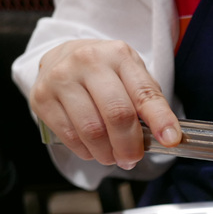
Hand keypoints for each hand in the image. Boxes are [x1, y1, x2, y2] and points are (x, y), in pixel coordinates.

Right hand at [30, 39, 181, 169]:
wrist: (62, 57)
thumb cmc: (105, 72)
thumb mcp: (133, 76)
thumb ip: (149, 102)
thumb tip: (167, 137)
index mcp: (119, 55)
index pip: (144, 93)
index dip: (160, 120)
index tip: (170, 140)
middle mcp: (88, 61)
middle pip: (117, 114)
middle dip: (130, 146)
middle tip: (133, 158)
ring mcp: (61, 78)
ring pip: (92, 130)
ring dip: (107, 153)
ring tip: (113, 156)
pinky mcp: (42, 97)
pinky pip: (70, 136)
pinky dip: (87, 151)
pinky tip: (93, 149)